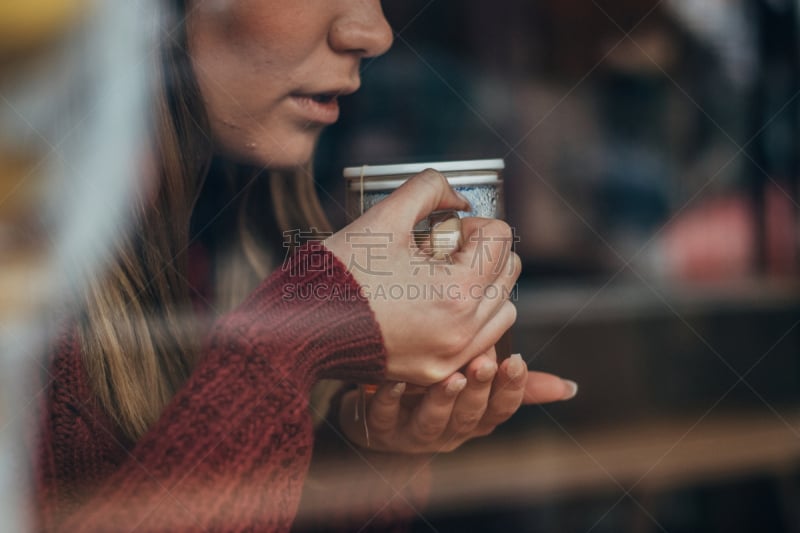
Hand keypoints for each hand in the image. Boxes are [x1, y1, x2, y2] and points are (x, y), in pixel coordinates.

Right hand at [324, 170, 520, 385]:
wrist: (299, 327)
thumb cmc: (338, 274)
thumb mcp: (383, 216)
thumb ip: (429, 189)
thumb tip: (459, 198)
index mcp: (456, 291)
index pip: (502, 238)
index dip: (471, 225)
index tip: (438, 233)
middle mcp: (462, 332)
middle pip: (508, 273)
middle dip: (480, 253)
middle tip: (437, 252)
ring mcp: (449, 358)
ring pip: (502, 311)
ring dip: (482, 287)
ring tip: (439, 280)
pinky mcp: (435, 373)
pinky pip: (480, 344)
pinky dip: (471, 320)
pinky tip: (436, 307)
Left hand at [339, 351, 577, 453]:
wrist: (378, 417)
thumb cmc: (436, 393)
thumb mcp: (478, 387)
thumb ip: (518, 385)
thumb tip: (570, 388)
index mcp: (475, 420)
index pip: (502, 409)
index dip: (511, 389)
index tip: (516, 360)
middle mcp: (449, 431)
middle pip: (470, 416)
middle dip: (480, 390)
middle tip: (485, 361)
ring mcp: (414, 433)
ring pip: (433, 422)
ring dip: (443, 400)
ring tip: (451, 376)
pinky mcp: (380, 427)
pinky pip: (384, 416)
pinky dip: (390, 398)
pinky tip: (394, 379)